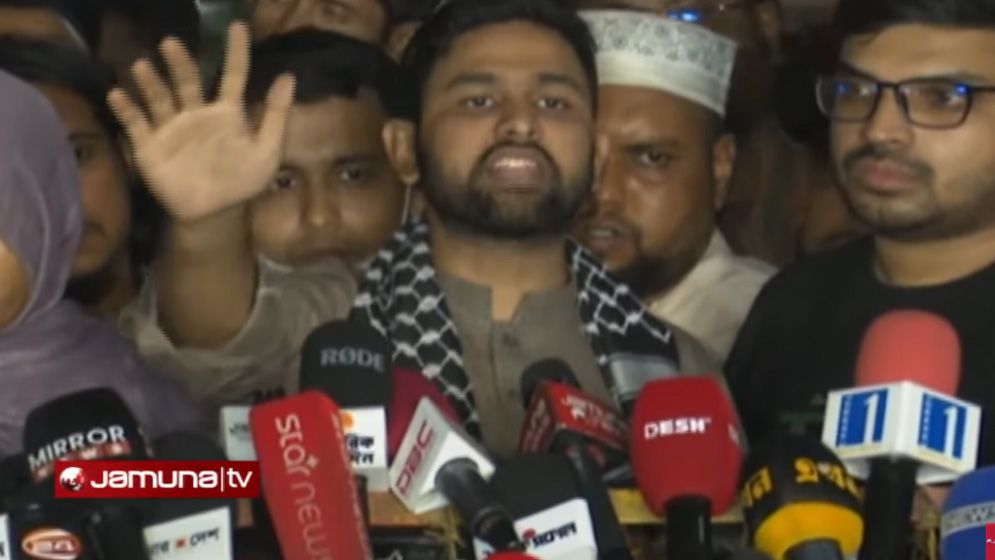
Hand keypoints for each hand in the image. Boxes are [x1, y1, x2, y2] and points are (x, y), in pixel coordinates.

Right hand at [108, 22, 294, 221]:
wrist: (212, 214)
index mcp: (227, 114)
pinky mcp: (150, 145)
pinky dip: (126, 109)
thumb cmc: (242, 182)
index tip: (237, 26)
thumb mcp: (267, 151)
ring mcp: (172, 127)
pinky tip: (117, 94)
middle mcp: (196, 113)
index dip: (236, 51)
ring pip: (160, 97)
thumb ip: (275, 115)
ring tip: (142, 65)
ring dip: (151, 82)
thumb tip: (288, 76)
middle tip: (171, 43)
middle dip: (180, 62)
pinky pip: (136, 123)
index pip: (233, 75)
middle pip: (188, 81)